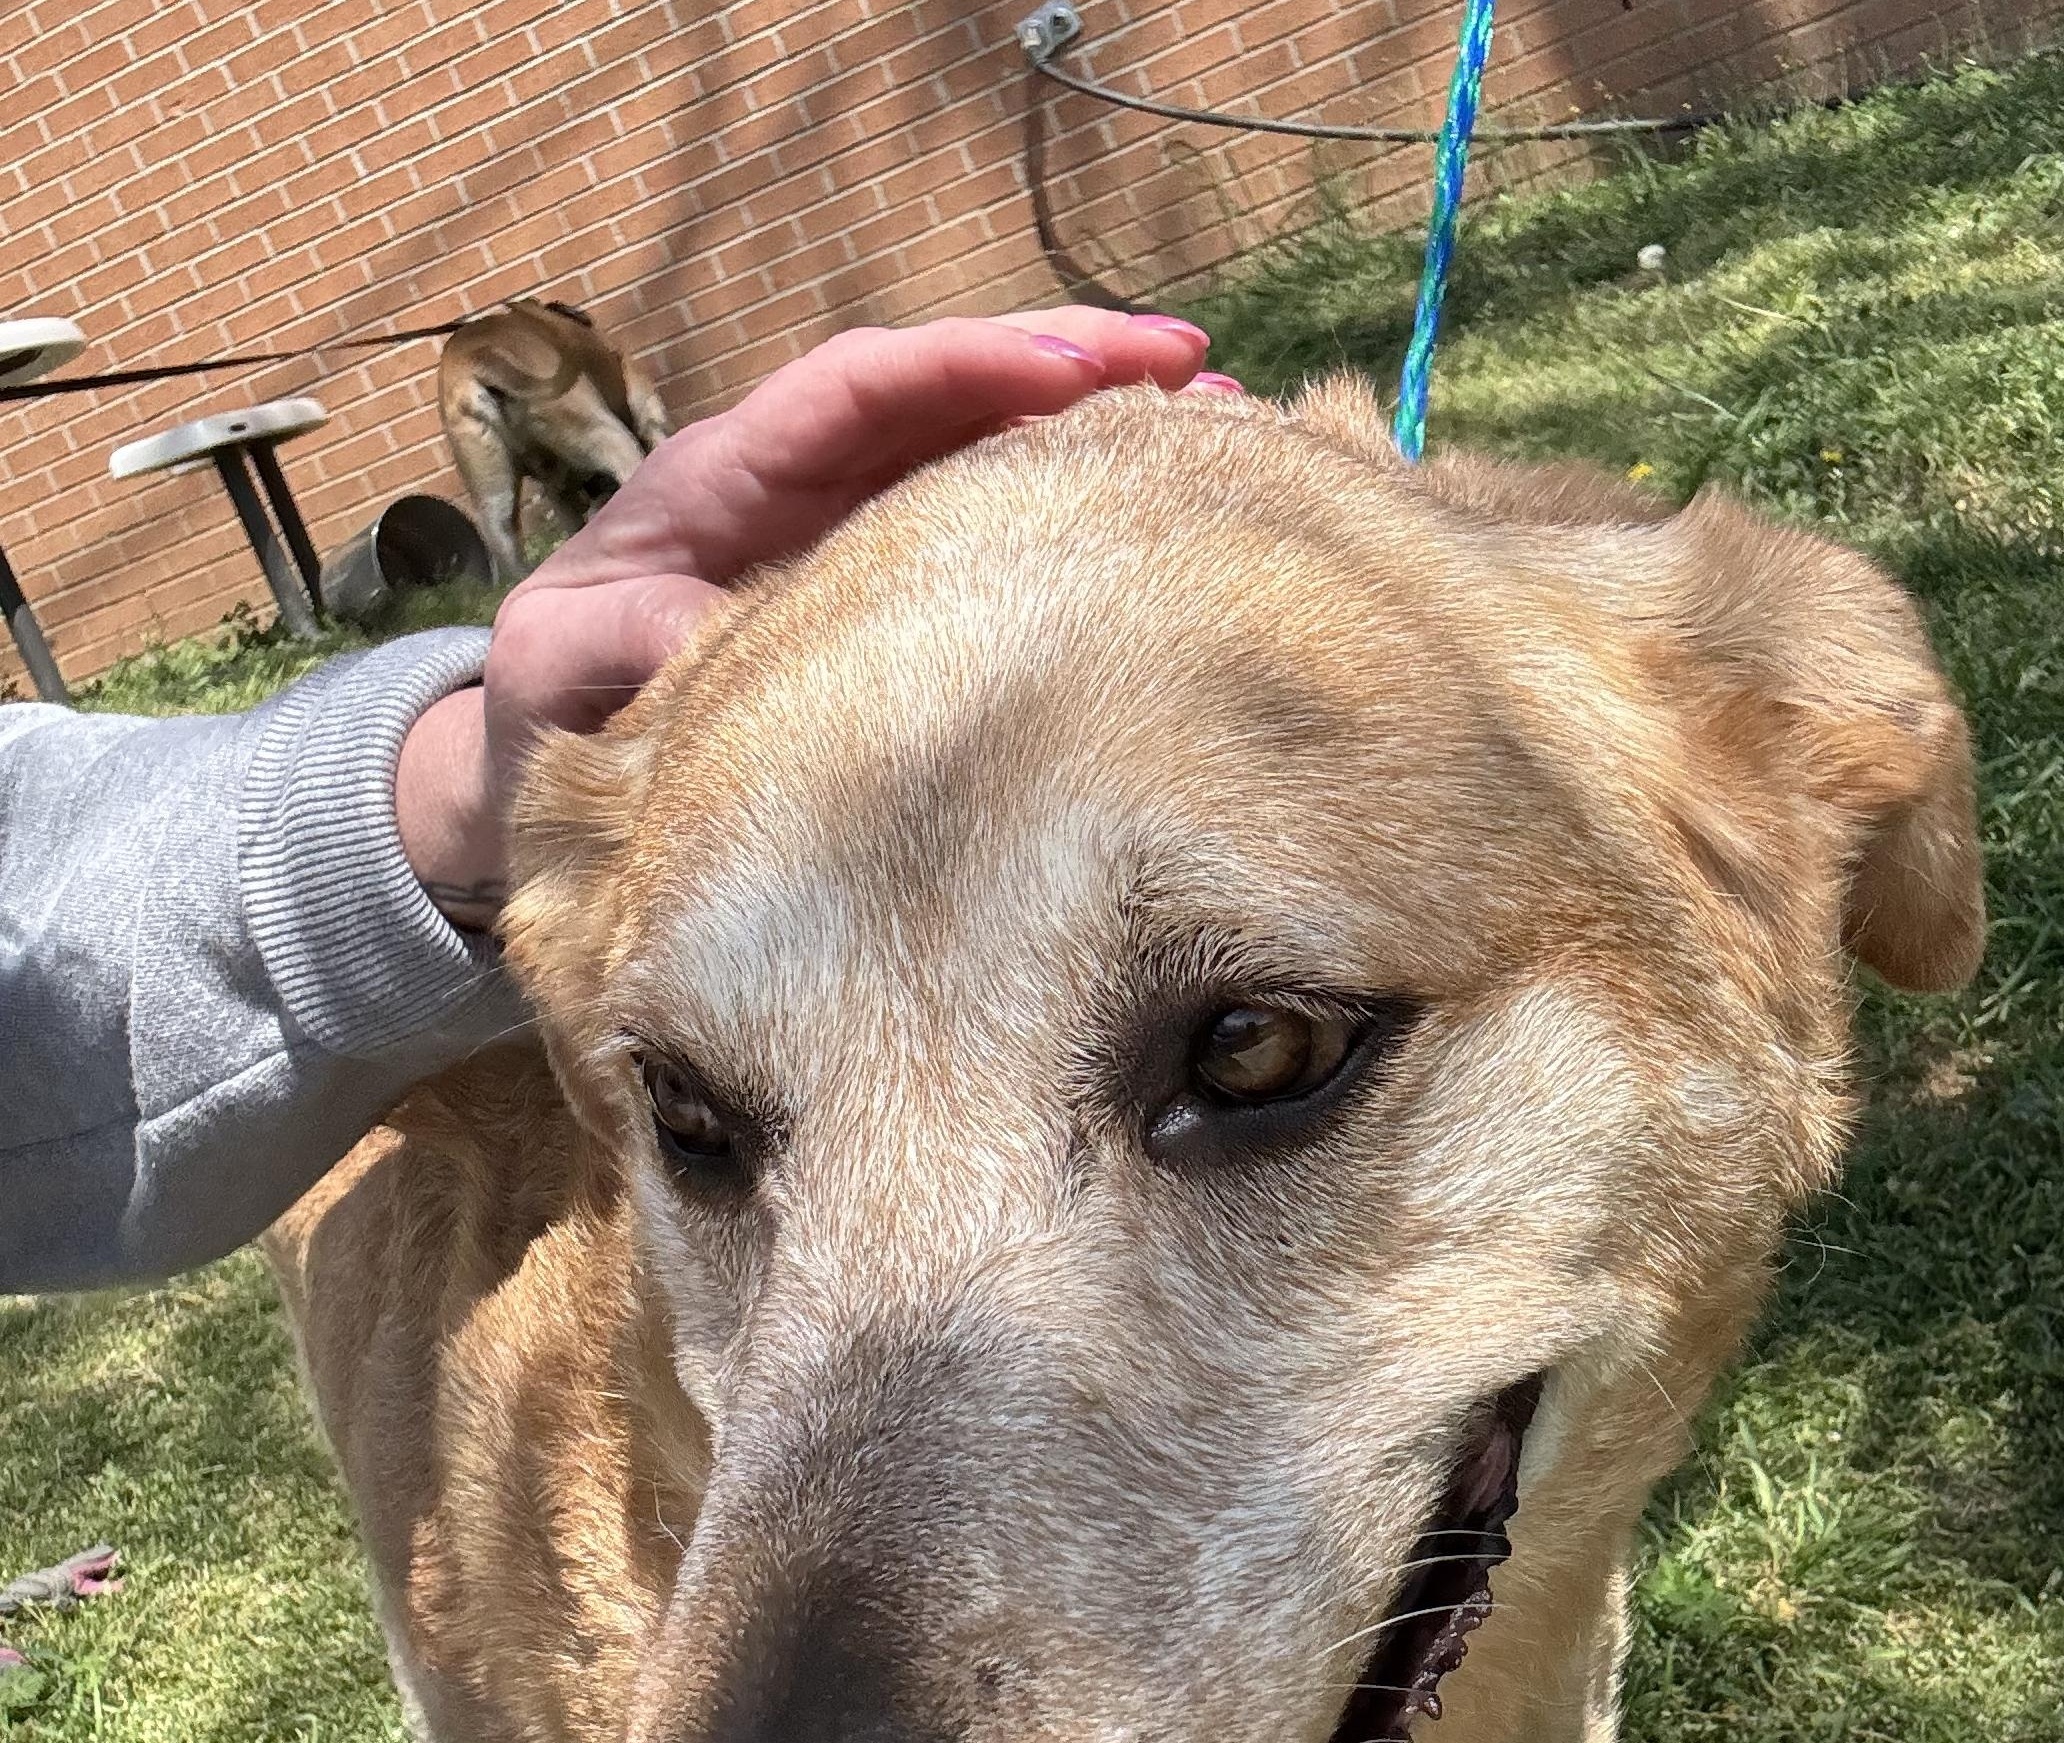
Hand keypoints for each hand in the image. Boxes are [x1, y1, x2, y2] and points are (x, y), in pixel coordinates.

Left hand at [397, 310, 1227, 928]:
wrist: (551, 765)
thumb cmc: (558, 703)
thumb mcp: (570, 669)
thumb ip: (635, 638)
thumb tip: (717, 631)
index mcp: (730, 476)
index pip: (863, 387)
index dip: (969, 366)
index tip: (1074, 367)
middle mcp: (810, 485)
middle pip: (954, 395)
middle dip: (1075, 371)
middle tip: (1204, 374)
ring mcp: (860, 534)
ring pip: (991, 453)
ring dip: (1098, 436)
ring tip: (1221, 433)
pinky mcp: (896, 598)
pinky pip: (991, 534)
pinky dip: (1072, 516)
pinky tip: (1157, 526)